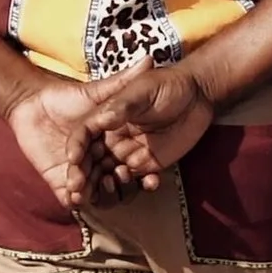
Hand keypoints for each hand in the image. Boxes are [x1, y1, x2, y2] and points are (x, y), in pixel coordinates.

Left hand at [2, 67, 141, 208]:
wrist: (32, 105)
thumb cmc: (68, 97)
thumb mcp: (98, 91)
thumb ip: (123, 82)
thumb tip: (150, 59)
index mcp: (112, 146)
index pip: (132, 163)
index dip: (144, 173)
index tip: (153, 178)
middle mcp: (99, 162)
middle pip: (116, 182)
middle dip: (122, 185)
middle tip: (122, 176)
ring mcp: (80, 174)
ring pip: (96, 193)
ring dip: (101, 194)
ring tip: (101, 185)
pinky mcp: (59, 181)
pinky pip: (71, 199)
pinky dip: (76, 201)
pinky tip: (77, 195)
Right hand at [84, 59, 214, 199]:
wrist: (198, 94)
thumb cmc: (167, 84)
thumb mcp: (143, 90)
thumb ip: (122, 105)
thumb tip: (102, 120)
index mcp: (105, 118)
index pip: (82, 135)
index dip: (76, 148)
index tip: (73, 160)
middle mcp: (112, 139)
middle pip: (89, 161)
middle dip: (83, 176)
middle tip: (80, 188)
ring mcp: (127, 153)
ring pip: (107, 176)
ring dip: (105, 186)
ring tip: (113, 184)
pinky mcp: (146, 165)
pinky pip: (135, 182)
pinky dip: (137, 188)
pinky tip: (149, 183)